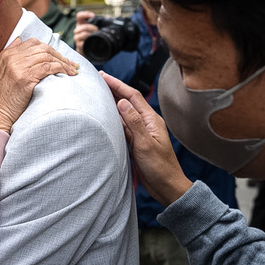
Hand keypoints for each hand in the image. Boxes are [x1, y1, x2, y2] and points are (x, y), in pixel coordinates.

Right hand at [0, 39, 78, 132]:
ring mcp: (18, 67)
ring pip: (47, 56)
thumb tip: (20, 41)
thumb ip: (8, 57)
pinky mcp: (25, 78)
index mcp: (5, 55)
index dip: (48, 49)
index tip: (58, 57)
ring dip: (63, 63)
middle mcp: (11, 58)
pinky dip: (61, 69)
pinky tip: (67, 74)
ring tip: (72, 70)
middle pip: (42, 48)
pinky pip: (48, 67)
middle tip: (70, 64)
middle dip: (59, 55)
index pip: (32, 43)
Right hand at [73, 10, 97, 50]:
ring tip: (95, 35)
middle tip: (97, 29)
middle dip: (91, 27)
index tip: (93, 15)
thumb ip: (101, 21)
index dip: (85, 14)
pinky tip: (92, 40)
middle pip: (82, 26)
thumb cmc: (91, 36)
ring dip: (90, 34)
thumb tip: (109, 16)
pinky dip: (89, 40)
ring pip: (83, 33)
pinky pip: (83, 42)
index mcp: (81, 24)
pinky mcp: (79, 45)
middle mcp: (78, 30)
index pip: (79, 16)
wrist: (87, 48)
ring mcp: (77, 37)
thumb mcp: (94, 27)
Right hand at [101, 71, 192, 206]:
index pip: (133, 96)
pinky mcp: (135, 142)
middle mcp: (146, 124)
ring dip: (112, 103)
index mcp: (152, 120)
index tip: (104, 77)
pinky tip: (105, 116)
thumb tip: (122, 102)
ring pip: (124, 113)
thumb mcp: (146, 144)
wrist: (166, 187)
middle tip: (98, 80)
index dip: (118, 85)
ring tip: (98, 94)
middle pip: (128, 101)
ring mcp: (140, 133)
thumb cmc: (160, 168)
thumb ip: (134, 122)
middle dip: (114, 89)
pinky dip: (113, 119)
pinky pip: (122, 126)